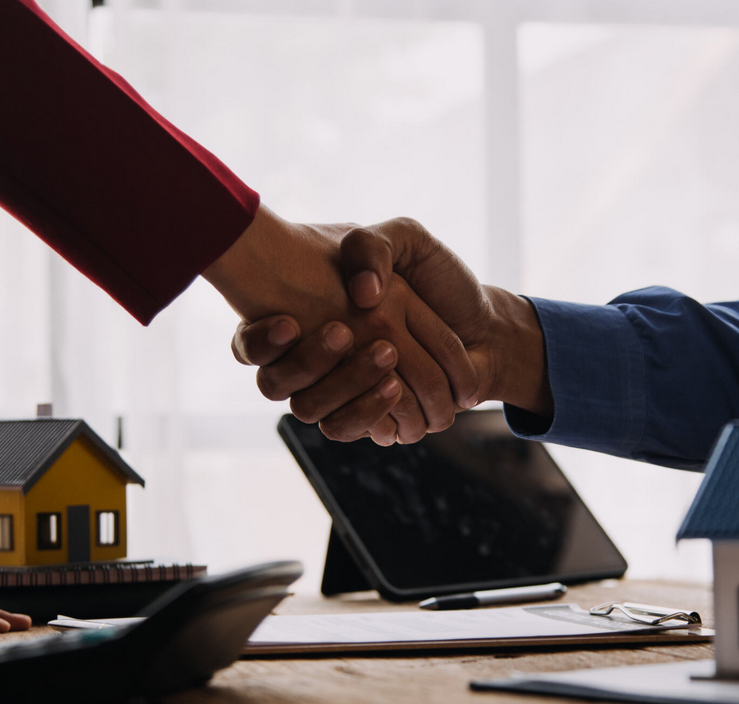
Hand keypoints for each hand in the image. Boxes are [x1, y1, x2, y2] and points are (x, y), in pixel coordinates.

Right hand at [204, 206, 478, 441]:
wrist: (483, 327)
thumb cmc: (440, 279)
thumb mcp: (407, 240)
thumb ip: (372, 247)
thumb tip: (359, 293)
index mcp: (311, 309)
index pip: (255, 338)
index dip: (259, 340)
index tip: (290, 323)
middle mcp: (315, 353)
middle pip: (278, 380)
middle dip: (311, 361)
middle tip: (349, 334)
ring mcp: (336, 389)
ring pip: (309, 409)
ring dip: (347, 386)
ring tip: (389, 361)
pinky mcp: (363, 416)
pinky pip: (344, 428)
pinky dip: (369, 412)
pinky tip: (395, 388)